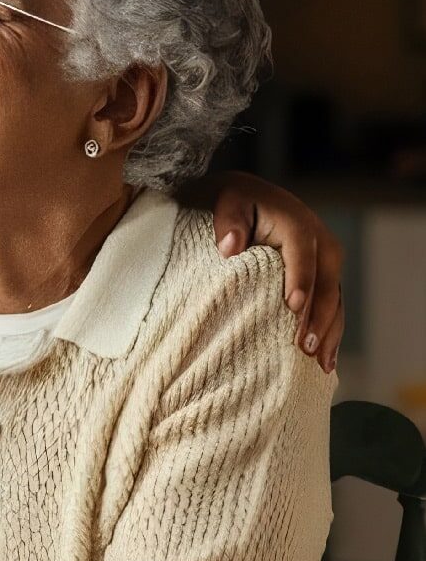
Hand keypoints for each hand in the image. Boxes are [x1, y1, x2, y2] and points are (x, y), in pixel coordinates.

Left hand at [197, 171, 343, 372]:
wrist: (249, 197)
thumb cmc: (234, 202)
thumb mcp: (227, 202)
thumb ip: (229, 221)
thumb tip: (229, 246)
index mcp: (297, 224)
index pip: (301, 254)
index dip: (299, 279)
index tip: (293, 306)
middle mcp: (319, 242)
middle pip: (325, 283)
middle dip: (318, 316)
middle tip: (304, 347)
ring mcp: (325, 262)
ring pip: (334, 300)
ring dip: (329, 331)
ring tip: (319, 363)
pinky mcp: (323, 277)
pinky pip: (332, 306)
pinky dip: (330, 331)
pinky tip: (326, 359)